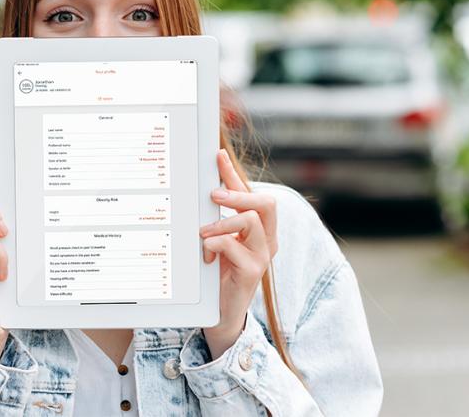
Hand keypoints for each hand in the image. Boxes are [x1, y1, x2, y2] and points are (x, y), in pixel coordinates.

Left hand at [200, 149, 277, 359]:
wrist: (221, 314)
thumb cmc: (217, 275)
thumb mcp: (216, 241)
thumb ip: (214, 220)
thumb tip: (202, 191)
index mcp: (258, 230)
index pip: (250, 194)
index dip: (234, 174)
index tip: (217, 155)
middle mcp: (266, 240)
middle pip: (266, 203)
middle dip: (238, 194)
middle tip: (213, 195)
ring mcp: (262, 256)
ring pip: (251, 221)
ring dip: (222, 222)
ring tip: (204, 233)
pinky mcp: (252, 272)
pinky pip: (234, 246)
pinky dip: (215, 244)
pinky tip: (206, 254)